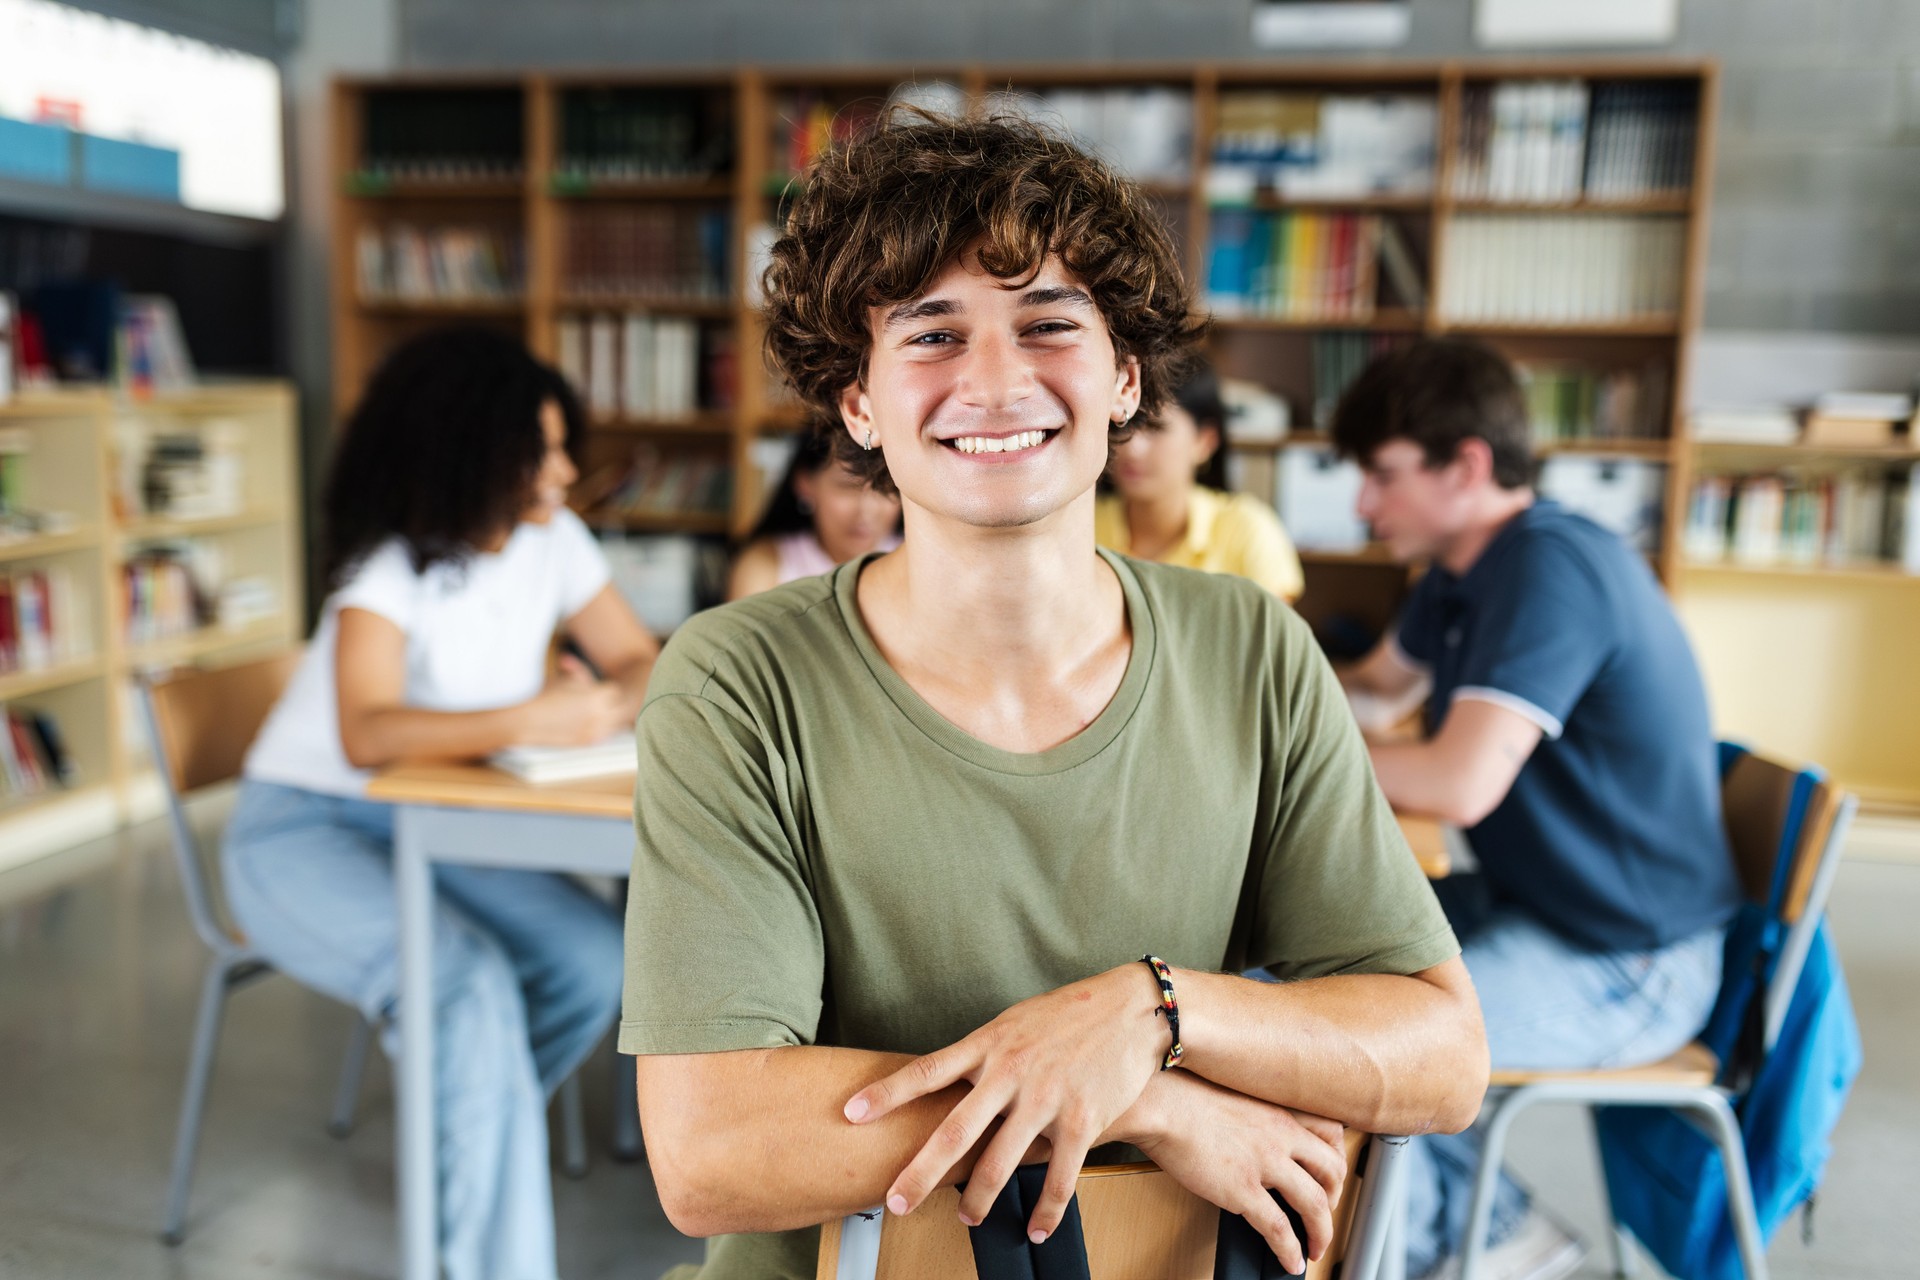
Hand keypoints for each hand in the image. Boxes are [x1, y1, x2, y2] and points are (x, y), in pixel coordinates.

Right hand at [517, 661, 626, 745]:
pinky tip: (590, 725)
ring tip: (598, 714)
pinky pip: (604, 734)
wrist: (529, 721)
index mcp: (596, 695)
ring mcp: (595, 729)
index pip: (614, 691)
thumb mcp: (566, 680)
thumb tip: (593, 677)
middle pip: (620, 708)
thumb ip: (582, 674)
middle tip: (606, 703)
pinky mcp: (588, 742)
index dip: (606, 690)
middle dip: (612, 704)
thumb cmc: (546, 696)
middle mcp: (599, 713)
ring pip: (615, 723)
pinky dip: (600, 729)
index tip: (600, 691)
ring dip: (609, 718)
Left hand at [844, 963, 1170, 1241]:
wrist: (1132, 1009)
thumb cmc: (1068, 1013)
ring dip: (978, 1196)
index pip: (927, 1071)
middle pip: (955, 1130)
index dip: (887, 1094)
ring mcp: (1046, 1098)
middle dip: (921, 1171)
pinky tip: (1035, 1228)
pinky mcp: (1083, 1119)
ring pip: (1002, 1160)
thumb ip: (982, 1053)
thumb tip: (946, 1078)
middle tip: (895, 1202)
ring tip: (966, 1218)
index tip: (850, 1113)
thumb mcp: (1014, 1021)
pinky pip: (1060, 1174)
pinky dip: (1047, 1208)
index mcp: (989, 1044)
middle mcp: (1011, 1072)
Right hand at [1129, 1072, 1346, 1273]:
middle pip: (1333, 1170)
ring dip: (1322, 1231)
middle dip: (1335, 1197)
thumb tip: (1252, 1139)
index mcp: (1277, 1110)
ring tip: (1316, 1246)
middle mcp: (1280, 1135)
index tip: (1328, 1175)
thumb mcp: (1233, 1094)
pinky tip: (1290, 1260)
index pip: (1331, 1133)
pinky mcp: (1243, 1189)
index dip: (1335, 1158)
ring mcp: (1265, 1163)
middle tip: (1324, 1212)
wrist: (1159, 1103)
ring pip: (1315, 1204)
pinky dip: (1289, 1249)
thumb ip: (1253, 1117)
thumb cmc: (1182, 1094)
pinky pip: (1279, 1228)